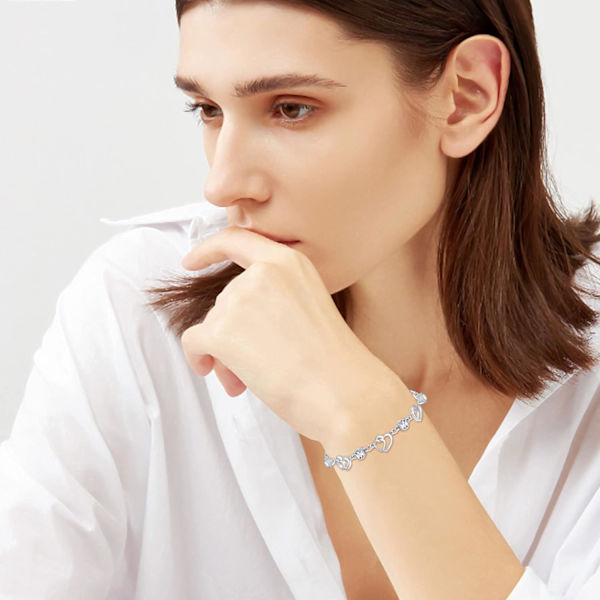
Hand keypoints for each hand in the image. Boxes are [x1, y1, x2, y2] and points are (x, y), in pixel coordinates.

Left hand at [179, 225, 398, 442]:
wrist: (344, 393)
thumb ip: (272, 300)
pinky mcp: (222, 331)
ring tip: (248, 381)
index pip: (238, 240)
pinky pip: (192, 342)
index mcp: (290, 262)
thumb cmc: (334, 362)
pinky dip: (198, 358)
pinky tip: (215, 373)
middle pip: (225, 301)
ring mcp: (240, 300)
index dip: (209, 250)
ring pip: (211, 325)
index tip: (191, 261)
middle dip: (231, 334)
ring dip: (224, 355)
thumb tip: (233, 327)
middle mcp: (262, 273)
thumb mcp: (307, 308)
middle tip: (250, 367)